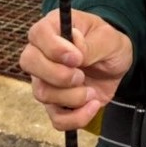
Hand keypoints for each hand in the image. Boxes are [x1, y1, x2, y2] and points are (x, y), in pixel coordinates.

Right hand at [20, 9, 133, 131]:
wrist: (116, 64)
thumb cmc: (109, 43)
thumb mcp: (109, 39)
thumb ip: (91, 45)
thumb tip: (75, 52)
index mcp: (54, 28)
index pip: (38, 33)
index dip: (54, 48)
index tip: (77, 58)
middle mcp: (43, 53)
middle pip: (29, 62)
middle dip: (58, 75)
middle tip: (80, 76)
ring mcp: (45, 79)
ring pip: (42, 93)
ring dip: (71, 97)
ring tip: (91, 91)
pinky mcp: (56, 102)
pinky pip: (56, 118)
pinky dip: (77, 117)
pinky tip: (93, 105)